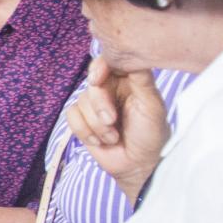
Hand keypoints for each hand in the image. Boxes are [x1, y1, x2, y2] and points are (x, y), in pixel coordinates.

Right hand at [67, 56, 167, 201]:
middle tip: (112, 121)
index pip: (109, 63)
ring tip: (112, 136)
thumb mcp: (151, 105)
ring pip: (80, 102)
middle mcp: (111, 90)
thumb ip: (141, 79)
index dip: (99, 68)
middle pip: (91, 85)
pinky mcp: (82, 121)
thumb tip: (131, 57)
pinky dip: (84, 131)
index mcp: (129, 81)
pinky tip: (99, 141)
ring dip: (95, 124)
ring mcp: (95, 106)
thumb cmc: (150, 135)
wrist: (138, 165)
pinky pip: (71, 117)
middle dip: (99, 105)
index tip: (97, 80)